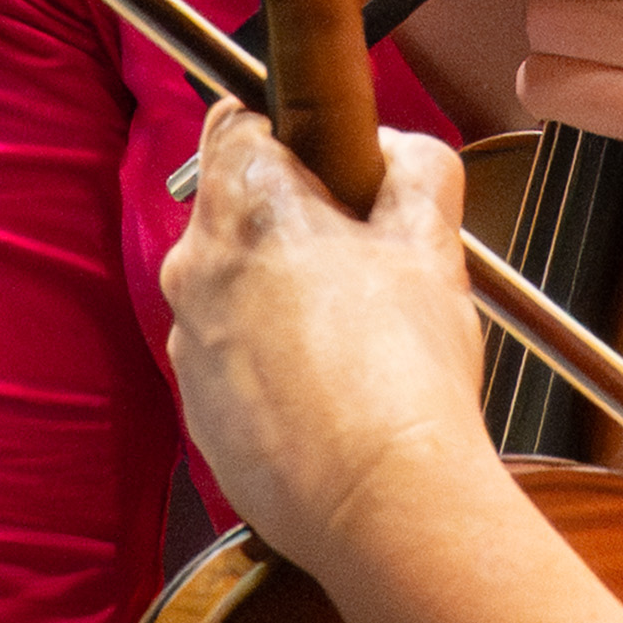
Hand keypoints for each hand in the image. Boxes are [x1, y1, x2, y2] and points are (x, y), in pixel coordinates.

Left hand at [163, 109, 499, 582]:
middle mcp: (197, 266)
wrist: (379, 501)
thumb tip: (398, 150)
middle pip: (233, 209)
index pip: (237, 121)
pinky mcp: (197, 408)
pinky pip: (230, 359)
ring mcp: (190, 341)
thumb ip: (416, 169)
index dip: (289, 134)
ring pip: (231, 287)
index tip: (330, 164)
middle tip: (363, 259)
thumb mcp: (432, 243)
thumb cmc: (403, 374)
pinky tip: (329, 392)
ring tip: (355, 339)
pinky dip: (269, 364)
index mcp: (248, 205)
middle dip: (291, 222)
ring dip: (278, 295)